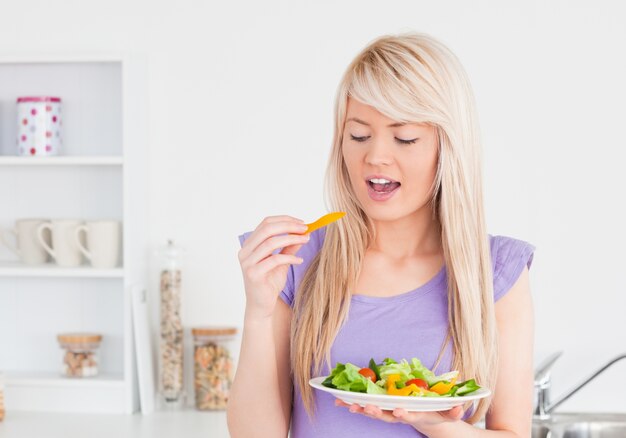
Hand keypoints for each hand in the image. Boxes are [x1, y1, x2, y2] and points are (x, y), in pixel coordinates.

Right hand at [238, 215, 309, 319]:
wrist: (261, 305)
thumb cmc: (269, 283)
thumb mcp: (282, 261)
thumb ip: (289, 247)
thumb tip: (303, 232)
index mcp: (249, 244)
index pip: (266, 223)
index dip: (284, 220)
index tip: (301, 222)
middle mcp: (245, 251)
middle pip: (267, 229)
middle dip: (289, 226)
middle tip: (305, 228)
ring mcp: (248, 263)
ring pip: (271, 242)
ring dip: (292, 239)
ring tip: (305, 240)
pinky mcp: (253, 274)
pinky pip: (274, 260)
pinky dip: (290, 257)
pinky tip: (299, 260)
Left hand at [335, 399, 463, 431]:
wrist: (427, 421)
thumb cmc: (438, 413)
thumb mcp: (448, 413)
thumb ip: (454, 411)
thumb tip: (459, 407)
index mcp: (416, 415)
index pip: (409, 416)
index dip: (404, 415)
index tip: (399, 412)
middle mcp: (400, 416)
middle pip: (386, 417)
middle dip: (376, 413)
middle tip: (365, 408)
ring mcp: (389, 412)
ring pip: (373, 412)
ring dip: (360, 409)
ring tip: (346, 405)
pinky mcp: (382, 407)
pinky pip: (366, 406)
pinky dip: (353, 403)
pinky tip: (339, 399)